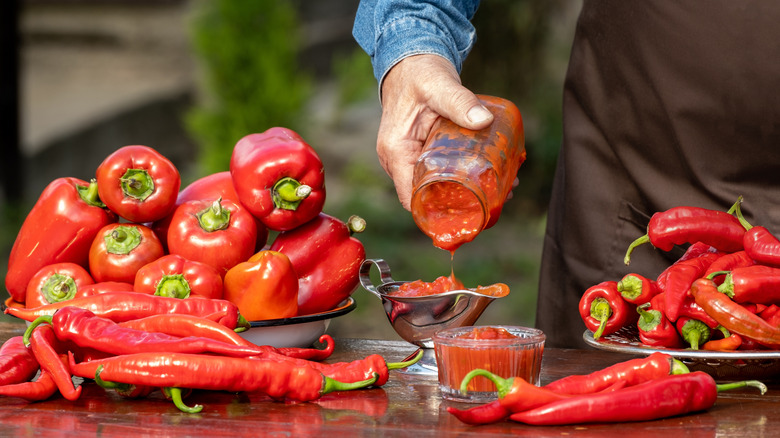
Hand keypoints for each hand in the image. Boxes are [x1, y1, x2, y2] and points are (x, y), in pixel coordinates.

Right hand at [377, 54, 493, 209]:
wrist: (411, 63)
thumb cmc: (419, 73)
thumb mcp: (438, 85)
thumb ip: (459, 102)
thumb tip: (484, 119)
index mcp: (395, 152)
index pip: (411, 199)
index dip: (437, 212)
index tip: (471, 214)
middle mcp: (399, 161)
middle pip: (428, 197)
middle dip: (463, 202)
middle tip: (500, 198)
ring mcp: (411, 159)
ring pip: (437, 186)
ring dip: (468, 191)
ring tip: (505, 188)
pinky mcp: (423, 154)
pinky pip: (442, 172)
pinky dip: (464, 176)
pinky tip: (493, 174)